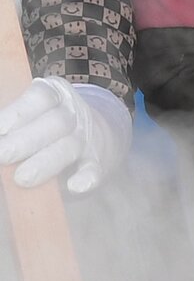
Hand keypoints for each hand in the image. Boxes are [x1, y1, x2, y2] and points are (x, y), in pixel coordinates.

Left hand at [0, 78, 132, 193]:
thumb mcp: (34, 113)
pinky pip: (94, 170)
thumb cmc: (46, 125)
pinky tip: (74, 186)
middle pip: (55, 123)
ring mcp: (88, 138)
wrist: (94, 137)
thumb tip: (0, 137)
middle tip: (2, 155)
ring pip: (69, 147)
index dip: (18, 113)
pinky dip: (86, 178)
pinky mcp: (97, 163)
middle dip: (25, 141)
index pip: (40, 97)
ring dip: (45, 163)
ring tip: (21, 179)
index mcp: (56, 94)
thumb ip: (15, 124)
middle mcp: (74, 113)